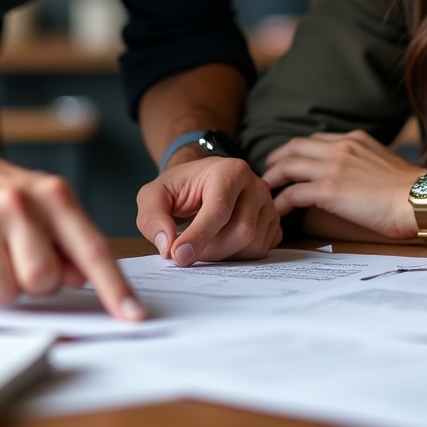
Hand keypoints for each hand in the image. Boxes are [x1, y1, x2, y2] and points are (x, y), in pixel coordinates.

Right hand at [0, 137, 143, 319]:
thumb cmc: (8, 195)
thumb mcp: (49, 207)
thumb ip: (71, 244)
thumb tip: (83, 279)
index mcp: (55, 196)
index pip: (92, 249)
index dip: (114, 287)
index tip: (133, 315)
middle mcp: (20, 204)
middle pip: (43, 280)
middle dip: (37, 283)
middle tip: (23, 259)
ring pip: (4, 292)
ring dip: (2, 285)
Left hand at [136, 156, 280, 264]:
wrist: (201, 181)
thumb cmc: (180, 188)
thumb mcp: (154, 195)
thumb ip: (152, 217)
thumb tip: (167, 245)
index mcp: (230, 171)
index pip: (219, 211)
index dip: (198, 237)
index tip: (179, 256)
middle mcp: (255, 185)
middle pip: (241, 231)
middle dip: (210, 249)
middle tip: (187, 250)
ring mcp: (268, 204)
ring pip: (253, 244)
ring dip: (225, 255)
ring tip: (205, 243)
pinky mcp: (274, 222)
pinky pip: (262, 250)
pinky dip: (240, 255)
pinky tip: (223, 244)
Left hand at [262, 130, 421, 238]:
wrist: (420, 198)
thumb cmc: (410, 190)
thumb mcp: (384, 162)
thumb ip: (365, 161)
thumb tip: (357, 176)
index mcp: (354, 140)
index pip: (315, 139)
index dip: (297, 149)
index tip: (289, 158)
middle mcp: (340, 147)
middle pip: (295, 147)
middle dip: (278, 158)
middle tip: (268, 171)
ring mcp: (332, 167)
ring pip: (288, 166)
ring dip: (273, 178)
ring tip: (264, 190)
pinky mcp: (329, 190)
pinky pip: (293, 194)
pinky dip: (280, 202)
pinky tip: (275, 211)